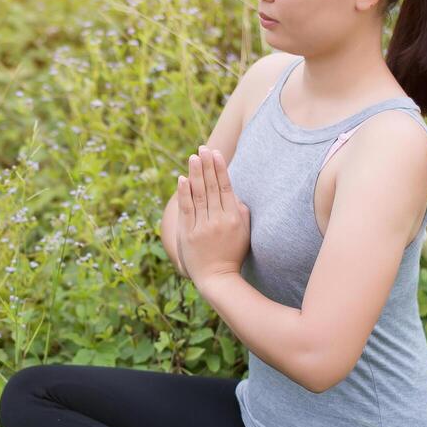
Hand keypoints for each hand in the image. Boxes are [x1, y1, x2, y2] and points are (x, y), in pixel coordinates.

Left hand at [177, 145, 250, 284]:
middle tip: (203, 148)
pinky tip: (182, 179)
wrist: (217, 279)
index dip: (220, 169)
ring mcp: (202, 227)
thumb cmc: (233, 254)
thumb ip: (241, 211)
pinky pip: (186, 209)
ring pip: (199, 195)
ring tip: (193, 157)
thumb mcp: (244, 232)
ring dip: (195, 174)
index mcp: (234, 218)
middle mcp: (218, 220)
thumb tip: (233, 191)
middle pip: (211, 187)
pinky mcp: (188, 234)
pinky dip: (184, 193)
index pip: (226, 188)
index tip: (215, 153)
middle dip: (206, 165)